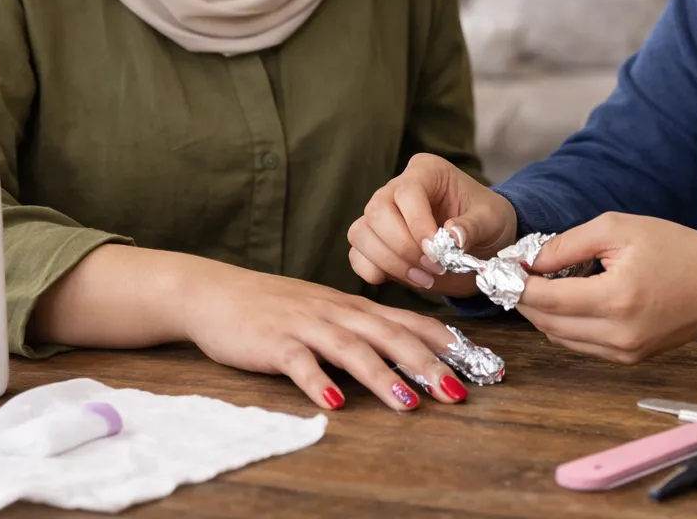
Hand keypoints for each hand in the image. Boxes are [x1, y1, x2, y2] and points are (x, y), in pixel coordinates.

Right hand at [181, 258, 472, 412]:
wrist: (216, 292)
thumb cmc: (275, 308)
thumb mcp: (327, 312)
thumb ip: (362, 328)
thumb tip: (406, 350)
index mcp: (354, 307)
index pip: (409, 321)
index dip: (445, 341)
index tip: (480, 362)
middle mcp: (337, 312)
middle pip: (390, 336)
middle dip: (428, 364)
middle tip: (459, 391)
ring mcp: (306, 326)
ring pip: (352, 349)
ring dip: (382, 377)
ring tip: (409, 403)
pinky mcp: (274, 343)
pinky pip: (300, 363)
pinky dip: (319, 383)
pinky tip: (336, 404)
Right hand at [348, 153, 517, 296]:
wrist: (482, 242)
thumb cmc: (487, 220)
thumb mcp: (491, 219)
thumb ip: (473, 226)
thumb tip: (452, 237)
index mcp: (426, 171)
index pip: (407, 191)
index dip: (417, 224)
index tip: (438, 252)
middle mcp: (396, 188)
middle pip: (377, 212)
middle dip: (403, 247)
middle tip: (434, 269)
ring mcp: (380, 214)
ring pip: (361, 233)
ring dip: (390, 262)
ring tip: (424, 278)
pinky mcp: (374, 241)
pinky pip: (356, 254)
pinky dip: (372, 271)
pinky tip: (402, 279)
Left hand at [515, 213, 696, 363]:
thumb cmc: (678, 250)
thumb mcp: (620, 228)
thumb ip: (567, 244)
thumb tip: (528, 261)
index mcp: (616, 299)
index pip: (545, 300)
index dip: (516, 284)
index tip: (499, 268)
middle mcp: (617, 335)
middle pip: (547, 323)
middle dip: (524, 299)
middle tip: (514, 273)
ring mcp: (623, 353)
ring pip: (560, 338)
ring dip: (543, 312)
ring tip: (542, 282)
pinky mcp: (628, 359)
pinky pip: (581, 344)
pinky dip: (566, 323)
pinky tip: (569, 298)